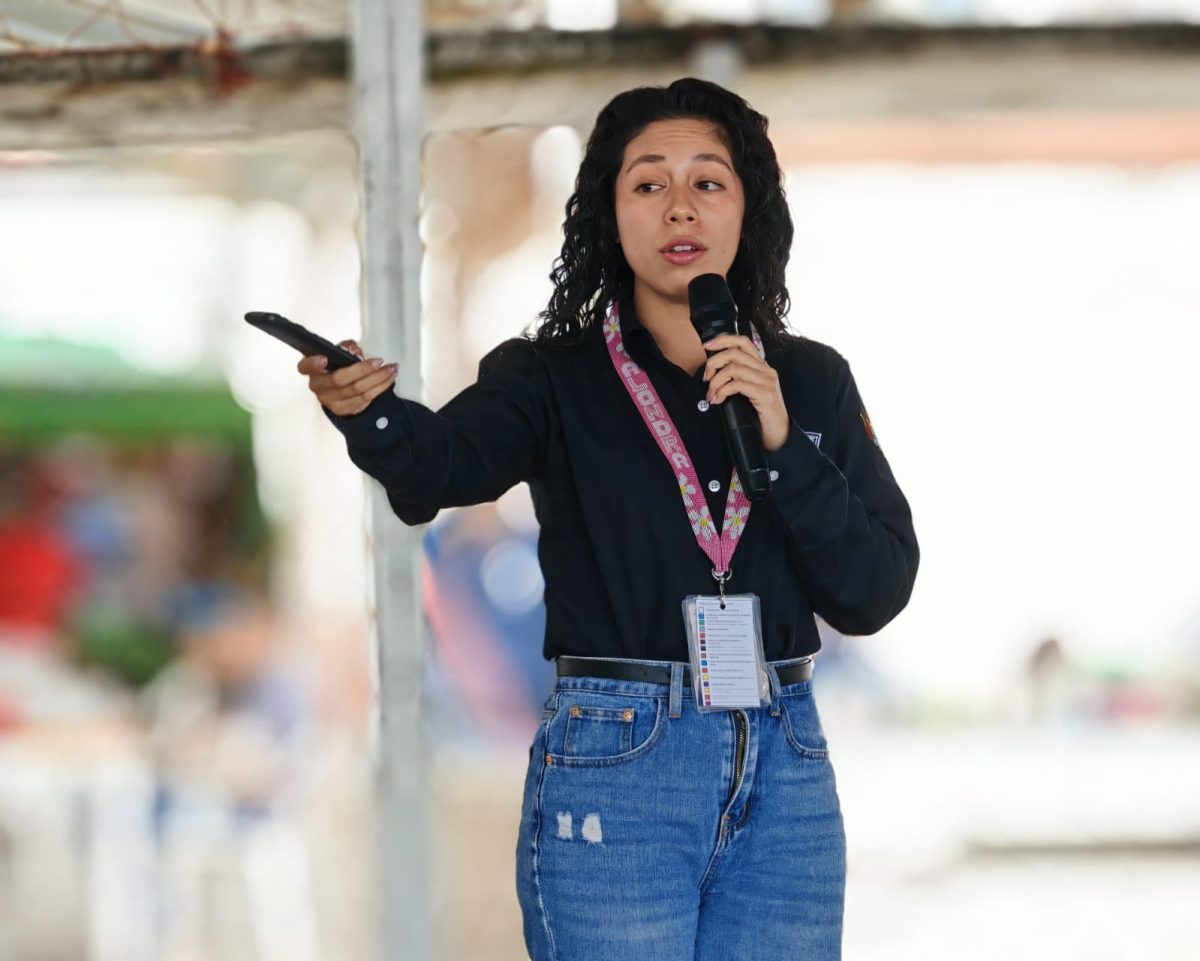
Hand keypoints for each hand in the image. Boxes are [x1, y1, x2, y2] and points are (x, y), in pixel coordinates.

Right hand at [297, 339, 397, 416]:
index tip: (324, 358)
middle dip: (363, 369)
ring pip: (357, 390)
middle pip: (340, 379)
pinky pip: (365, 399)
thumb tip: (353, 350)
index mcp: (313, 370)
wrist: (336, 392)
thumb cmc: (335, 369)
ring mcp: (330, 400)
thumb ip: (344, 349)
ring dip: (378, 379)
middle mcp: (319, 387)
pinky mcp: (343, 409)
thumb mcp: (337, 355)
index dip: (313, 364)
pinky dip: (379, 388)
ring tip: (391, 369)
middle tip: (378, 362)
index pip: (305, 367)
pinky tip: (388, 379)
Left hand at [701, 334, 789, 451]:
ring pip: (733, 368)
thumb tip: (711, 372)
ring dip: (716, 382)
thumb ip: (736, 378)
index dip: (723, 340)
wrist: (779, 434)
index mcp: (761, 366)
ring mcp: (766, 381)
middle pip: (734, 353)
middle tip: (706, 379)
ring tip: (711, 395)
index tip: (706, 346)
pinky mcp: (765, 394)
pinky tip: (718, 400)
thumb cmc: (760, 415)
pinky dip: (722, 391)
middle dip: (713, 363)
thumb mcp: (747, 392)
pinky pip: (737, 385)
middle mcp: (765, 370)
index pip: (743, 341)